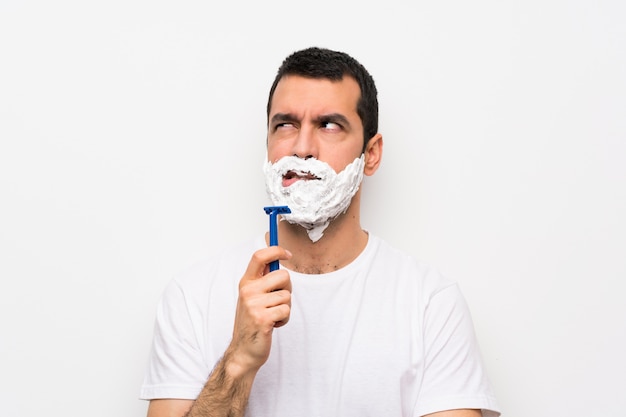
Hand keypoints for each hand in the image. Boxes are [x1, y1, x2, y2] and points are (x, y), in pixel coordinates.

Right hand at [227, 246, 292, 373]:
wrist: (243, 351)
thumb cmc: (252, 322)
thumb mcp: (252, 297)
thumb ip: (263, 280)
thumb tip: (278, 258)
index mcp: (245, 282)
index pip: (259, 256)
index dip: (275, 250)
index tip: (287, 254)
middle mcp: (248, 291)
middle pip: (283, 275)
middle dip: (287, 288)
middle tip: (278, 301)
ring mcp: (254, 304)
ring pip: (287, 295)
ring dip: (285, 308)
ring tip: (272, 317)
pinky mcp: (262, 318)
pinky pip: (286, 310)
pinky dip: (284, 319)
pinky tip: (272, 325)